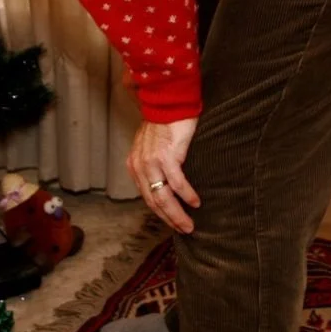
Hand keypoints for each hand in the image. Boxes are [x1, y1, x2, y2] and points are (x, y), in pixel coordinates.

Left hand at [127, 116, 200, 233]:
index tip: (173, 222)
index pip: (146, 197)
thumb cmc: (165, 123)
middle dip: (170, 219)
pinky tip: (195, 203)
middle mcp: (139, 166)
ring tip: (189, 224)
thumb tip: (165, 182)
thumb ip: (153, 164)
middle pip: (154, 202)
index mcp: (134, 165)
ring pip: (164, 198)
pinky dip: (187, 196)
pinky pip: (177, 183)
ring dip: (178, 214)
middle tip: (184, 229)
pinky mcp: (167, 157)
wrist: (169, 102)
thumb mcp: (151, 146)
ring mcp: (152, 163)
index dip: (160, 213)